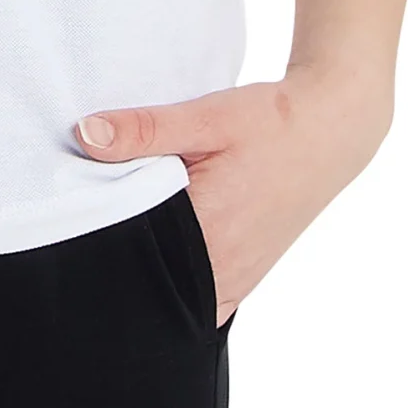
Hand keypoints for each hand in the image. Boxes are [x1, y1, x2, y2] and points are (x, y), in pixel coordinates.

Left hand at [75, 67, 392, 320]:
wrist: (329, 130)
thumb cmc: (269, 123)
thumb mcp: (205, 117)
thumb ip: (144, 130)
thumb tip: (84, 135)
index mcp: (209, 236)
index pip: (134, 255)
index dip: (101, 234)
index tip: (78, 212)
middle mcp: (224, 270)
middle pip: (152, 276)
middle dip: (123, 251)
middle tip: (94, 217)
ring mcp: (238, 279)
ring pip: (176, 287)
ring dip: (150, 261)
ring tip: (126, 222)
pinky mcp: (246, 275)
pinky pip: (200, 290)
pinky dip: (177, 269)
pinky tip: (160, 238)